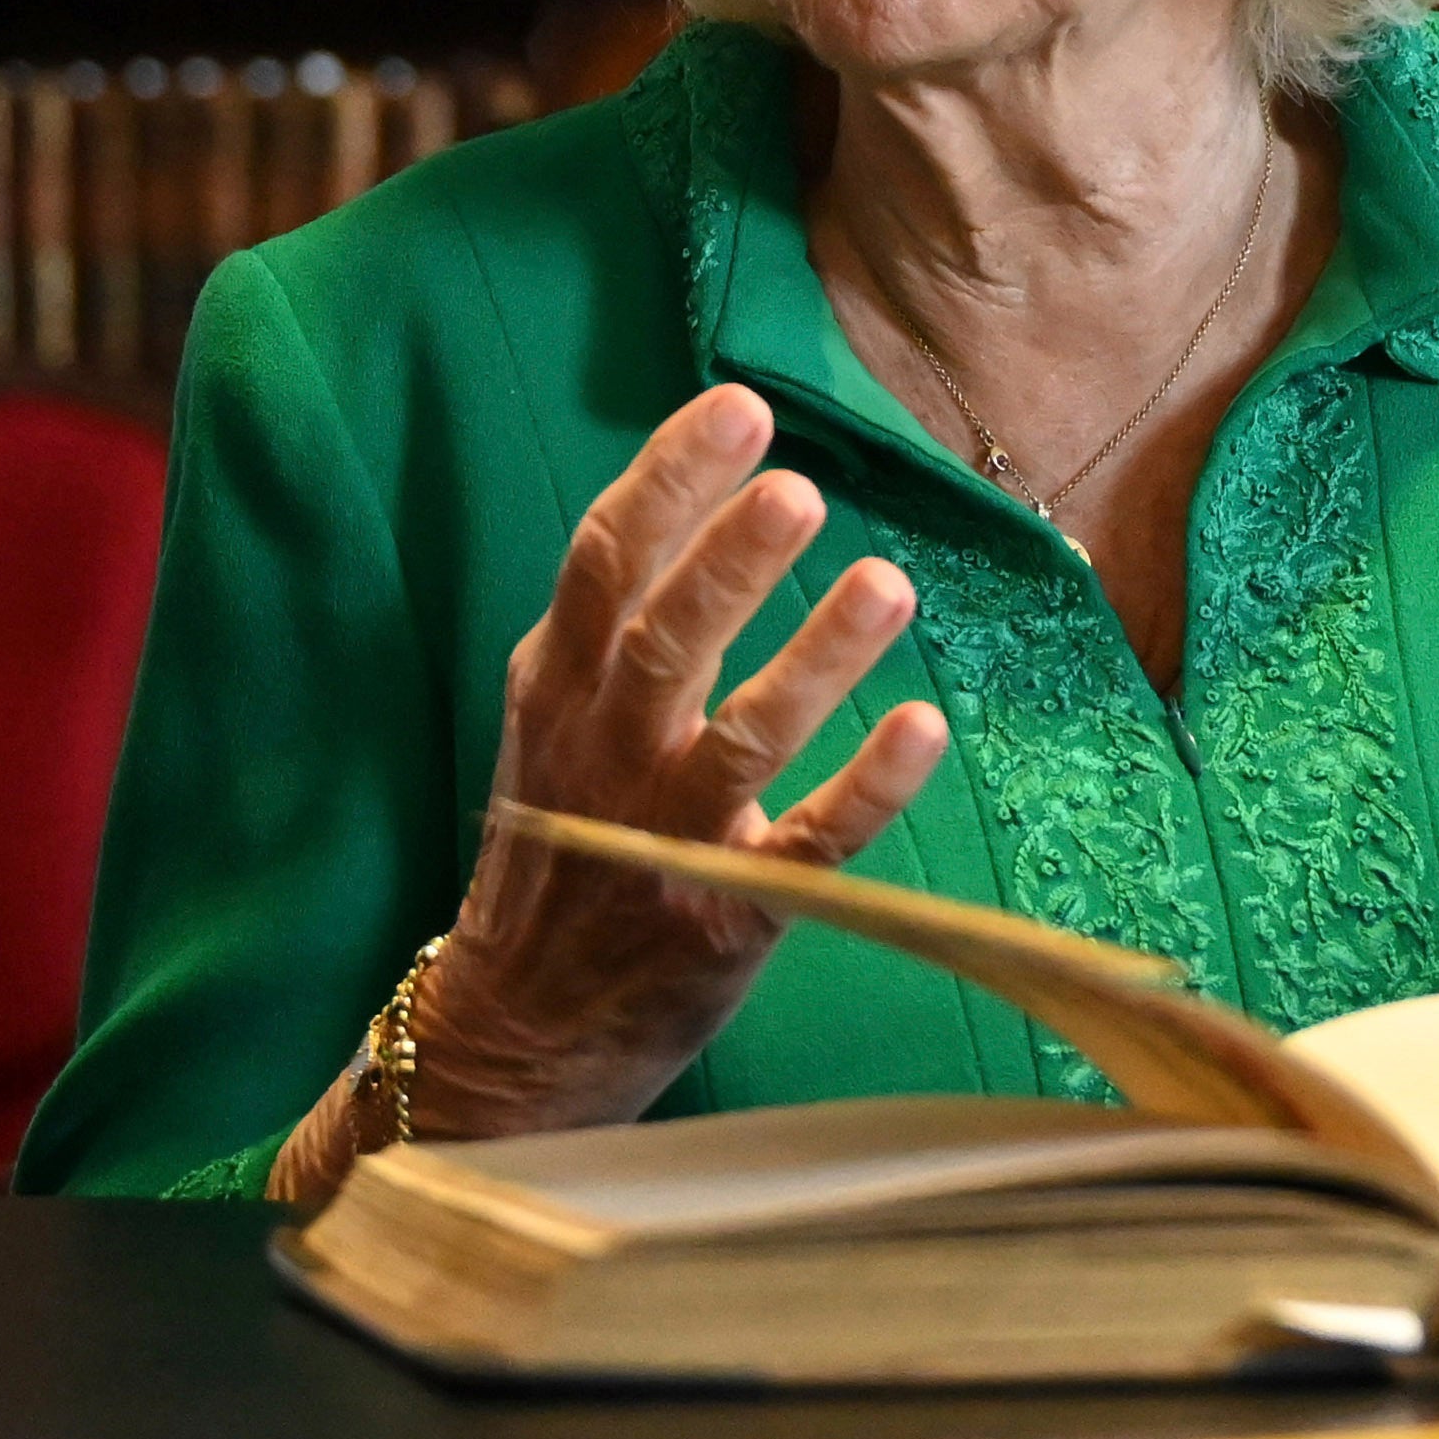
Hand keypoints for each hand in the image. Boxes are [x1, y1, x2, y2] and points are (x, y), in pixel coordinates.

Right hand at [422, 383, 950, 1141]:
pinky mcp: (725, 922)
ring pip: (741, 742)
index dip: (667, 482)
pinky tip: (922, 729)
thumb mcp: (559, 717)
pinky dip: (865, 790)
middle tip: (796, 487)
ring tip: (886, 584)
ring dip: (814, 663)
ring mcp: (662, 842)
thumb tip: (708, 471)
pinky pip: (807, 850)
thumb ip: (620, 615)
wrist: (516, 1032)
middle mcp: (604, 757)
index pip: (601, 565)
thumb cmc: (565, 838)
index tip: (738, 406)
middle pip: (663, 644)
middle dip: (728, 564)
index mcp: (558, 690)